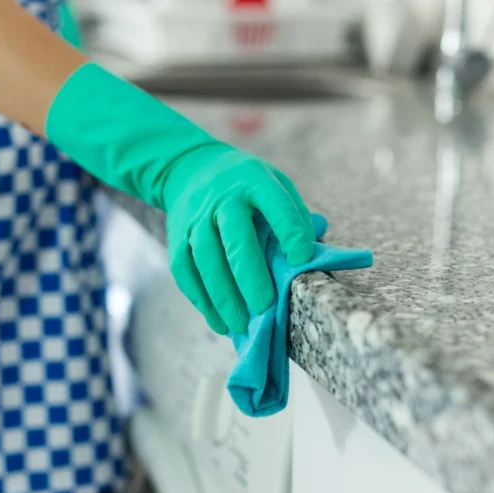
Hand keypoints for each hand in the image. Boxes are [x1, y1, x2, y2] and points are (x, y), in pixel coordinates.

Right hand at [163, 145, 314, 334]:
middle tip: (265, 307)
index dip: (290, 232)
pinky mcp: (177, 238)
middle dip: (250, 276)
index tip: (301, 259)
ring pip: (206, 261)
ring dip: (224, 297)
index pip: (275, 206)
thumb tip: (316, 253)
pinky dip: (202, 300)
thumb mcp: (274, 184)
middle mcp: (223, 199)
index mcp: (254, 182)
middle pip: (236, 239)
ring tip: (241, 324)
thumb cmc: (245, 186)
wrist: (190, 168)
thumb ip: (294, 216)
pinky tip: (220, 321)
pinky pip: (186, 272)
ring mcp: (196, 219)